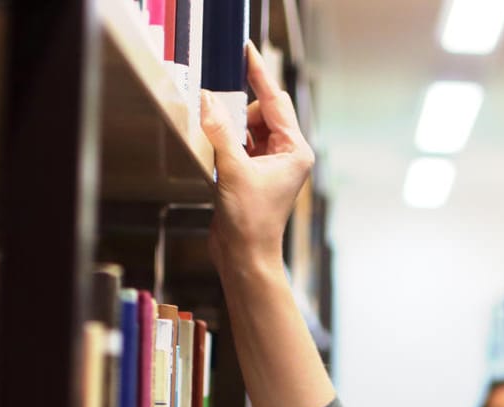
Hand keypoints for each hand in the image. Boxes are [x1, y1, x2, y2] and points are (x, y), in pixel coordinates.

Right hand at [200, 43, 314, 272]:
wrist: (245, 256)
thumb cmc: (251, 222)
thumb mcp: (233, 170)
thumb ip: (220, 131)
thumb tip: (208, 100)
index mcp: (295, 150)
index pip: (276, 101)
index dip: (259, 75)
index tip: (247, 52)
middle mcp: (287, 154)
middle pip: (261, 112)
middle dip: (239, 115)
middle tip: (222, 129)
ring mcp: (271, 163)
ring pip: (247, 128)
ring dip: (231, 131)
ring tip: (222, 155)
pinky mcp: (254, 172)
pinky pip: (239, 144)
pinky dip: (227, 144)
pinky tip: (218, 157)